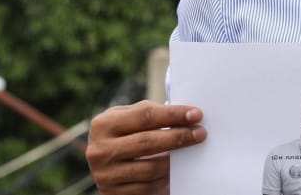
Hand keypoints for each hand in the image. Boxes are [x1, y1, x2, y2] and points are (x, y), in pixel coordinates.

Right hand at [86, 100, 205, 194]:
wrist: (105, 160)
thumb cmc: (125, 132)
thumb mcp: (130, 117)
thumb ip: (151, 114)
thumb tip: (188, 116)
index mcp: (103, 124)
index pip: (145, 116)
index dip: (173, 115)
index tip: (196, 114)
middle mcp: (100, 150)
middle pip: (147, 142)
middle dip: (178, 137)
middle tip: (200, 133)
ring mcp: (105, 175)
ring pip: (150, 168)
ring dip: (175, 161)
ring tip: (192, 151)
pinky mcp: (113, 193)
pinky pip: (148, 187)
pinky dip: (166, 179)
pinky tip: (177, 171)